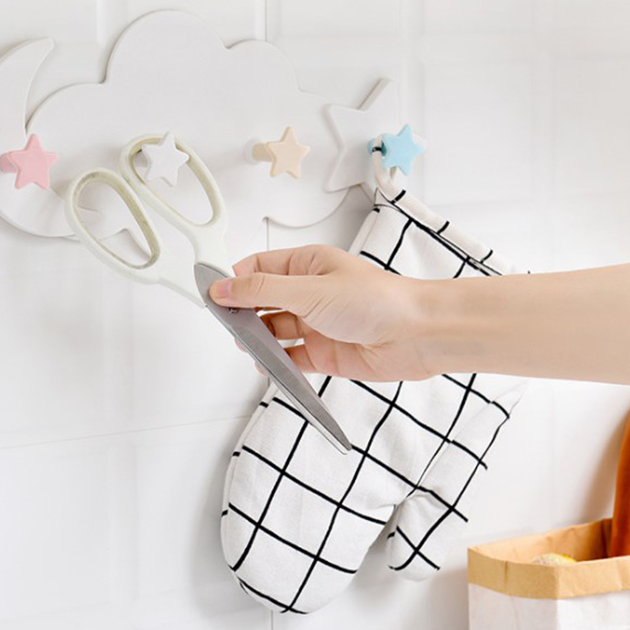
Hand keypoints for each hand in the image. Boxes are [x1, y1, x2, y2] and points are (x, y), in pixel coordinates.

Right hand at [208, 244, 436, 380]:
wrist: (416, 335)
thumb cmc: (377, 300)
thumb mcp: (309, 289)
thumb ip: (261, 290)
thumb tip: (223, 286)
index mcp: (308, 265)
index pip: (258, 267)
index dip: (234, 279)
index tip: (212, 294)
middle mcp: (311, 293)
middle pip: (262, 301)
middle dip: (243, 312)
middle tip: (229, 324)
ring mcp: (317, 324)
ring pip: (274, 331)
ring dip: (258, 339)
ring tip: (249, 345)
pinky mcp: (325, 353)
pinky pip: (291, 358)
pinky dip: (277, 363)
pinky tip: (269, 364)